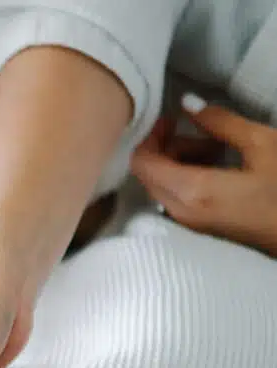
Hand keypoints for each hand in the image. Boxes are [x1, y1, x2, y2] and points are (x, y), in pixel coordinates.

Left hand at [131, 94, 276, 255]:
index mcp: (192, 190)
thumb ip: (221, 122)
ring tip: (217, 147)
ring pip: (162, 184)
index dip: (149, 136)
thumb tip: (188, 103)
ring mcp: (186, 222)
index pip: (142, 163)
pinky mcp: (196, 226)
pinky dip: (187, 176)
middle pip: (149, 173)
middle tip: (202, 132)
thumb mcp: (261, 144)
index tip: (170, 120)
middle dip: (167, 147)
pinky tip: (217, 165)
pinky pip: (175, 196)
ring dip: (181, 160)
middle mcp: (180, 210)